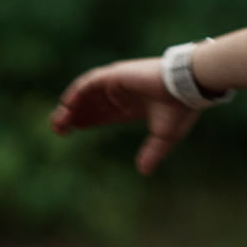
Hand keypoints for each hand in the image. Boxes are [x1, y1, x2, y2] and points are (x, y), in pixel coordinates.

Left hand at [50, 59, 199, 175]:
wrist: (187, 86)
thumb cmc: (180, 109)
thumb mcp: (165, 137)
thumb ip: (152, 153)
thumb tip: (143, 172)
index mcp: (133, 105)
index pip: (105, 113)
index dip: (89, 120)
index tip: (73, 129)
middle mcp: (122, 92)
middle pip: (91, 104)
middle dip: (75, 116)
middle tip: (59, 130)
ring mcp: (117, 82)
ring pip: (86, 93)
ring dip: (70, 107)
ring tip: (58, 122)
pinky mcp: (114, 75)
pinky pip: (87, 83)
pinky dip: (75, 94)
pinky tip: (66, 107)